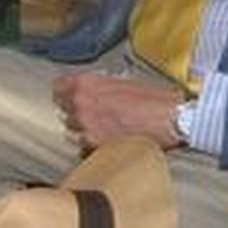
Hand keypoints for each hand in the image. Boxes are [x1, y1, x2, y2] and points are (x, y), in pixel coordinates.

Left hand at [51, 73, 183, 150]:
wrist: (169, 119)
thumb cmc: (151, 99)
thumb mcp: (122, 81)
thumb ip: (98, 85)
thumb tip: (89, 89)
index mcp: (86, 84)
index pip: (58, 86)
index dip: (65, 90)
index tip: (68, 94)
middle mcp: (80, 103)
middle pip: (63, 108)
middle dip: (74, 109)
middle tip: (91, 112)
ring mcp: (85, 126)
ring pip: (71, 128)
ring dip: (82, 128)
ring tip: (101, 128)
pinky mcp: (94, 145)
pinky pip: (82, 145)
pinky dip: (90, 144)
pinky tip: (106, 140)